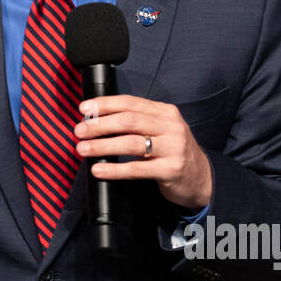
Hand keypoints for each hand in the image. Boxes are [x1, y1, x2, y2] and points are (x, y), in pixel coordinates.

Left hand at [73, 94, 212, 211]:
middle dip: (99, 125)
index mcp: (165, 112)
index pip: (130, 102)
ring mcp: (173, 148)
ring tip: (83, 149)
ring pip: (131, 143)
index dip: (104, 104)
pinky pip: (137, 168)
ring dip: (102, 145)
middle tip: (79, 131)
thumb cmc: (173, 152)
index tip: (84, 109)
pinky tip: (99, 169)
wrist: (202, 178)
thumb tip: (97, 120)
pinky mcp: (171, 170)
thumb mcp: (161, 130)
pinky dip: (115, 169)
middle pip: (128, 121)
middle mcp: (171, 126)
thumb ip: (138, 122)